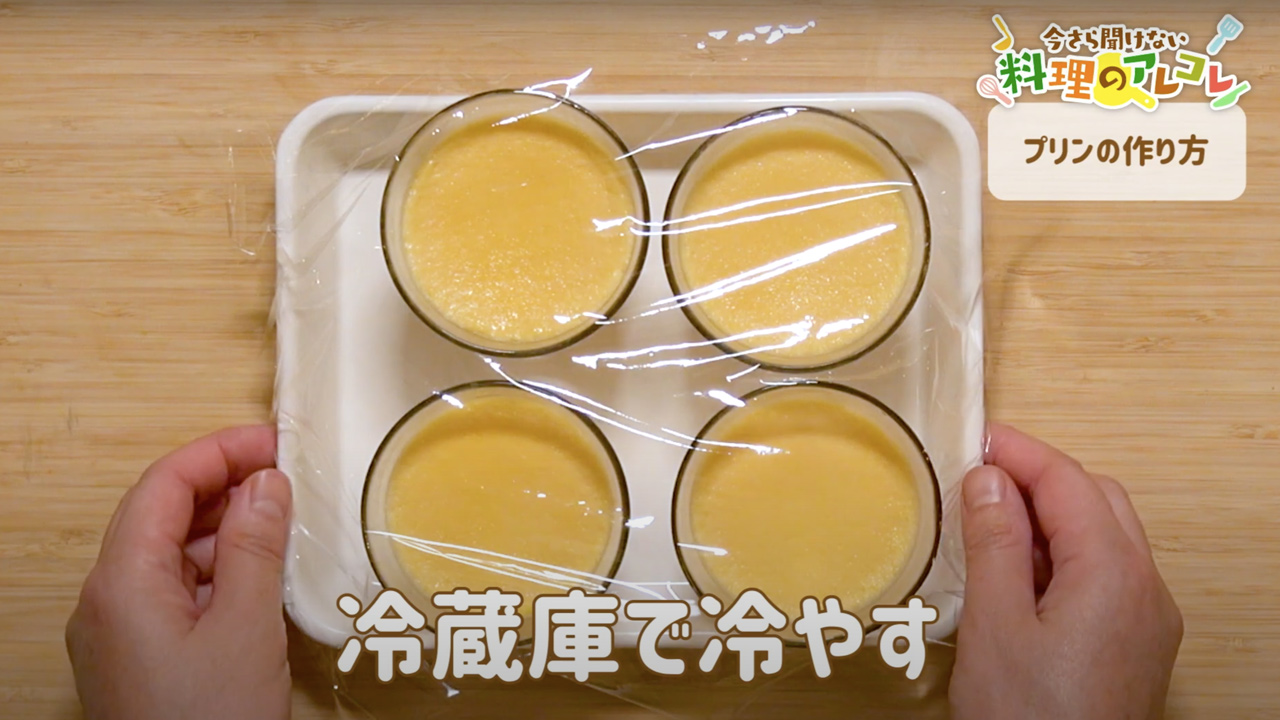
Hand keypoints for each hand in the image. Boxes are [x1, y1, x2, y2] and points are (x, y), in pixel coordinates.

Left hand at [66, 426, 292, 719]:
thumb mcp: (247, 627)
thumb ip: (257, 547)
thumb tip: (267, 483)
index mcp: (121, 582)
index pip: (163, 486)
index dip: (220, 452)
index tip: (275, 441)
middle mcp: (107, 600)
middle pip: (161, 515)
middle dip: (225, 487)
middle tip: (288, 477)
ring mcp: (119, 631)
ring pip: (171, 554)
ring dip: (227, 531)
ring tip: (286, 527)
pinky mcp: (139, 657)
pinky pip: (175, 592)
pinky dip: (220, 572)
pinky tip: (263, 577)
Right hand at [949, 424, 1181, 719]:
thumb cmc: (1025, 716)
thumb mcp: (994, 623)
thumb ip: (994, 542)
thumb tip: (990, 478)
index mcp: (1113, 573)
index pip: (1069, 482)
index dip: (1019, 451)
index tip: (971, 438)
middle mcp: (1146, 588)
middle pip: (1099, 500)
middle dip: (1040, 478)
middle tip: (977, 478)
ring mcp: (1149, 619)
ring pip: (1107, 536)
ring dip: (1053, 516)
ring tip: (990, 523)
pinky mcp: (1139, 645)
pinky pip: (1108, 575)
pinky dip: (1065, 554)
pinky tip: (1018, 573)